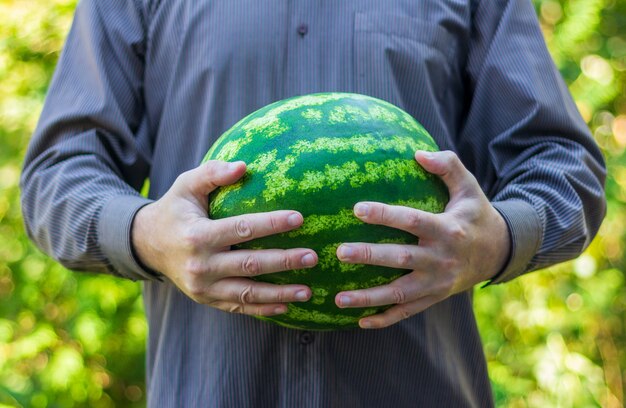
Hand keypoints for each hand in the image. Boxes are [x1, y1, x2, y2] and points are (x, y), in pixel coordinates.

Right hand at [132, 160, 316, 315]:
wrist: (148, 244)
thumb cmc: (175, 209)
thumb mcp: (186, 185)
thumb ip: (212, 173)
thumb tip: (243, 166)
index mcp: (197, 235)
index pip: (241, 229)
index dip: (271, 224)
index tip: (298, 218)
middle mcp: (200, 265)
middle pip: (250, 264)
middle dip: (284, 261)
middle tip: (312, 256)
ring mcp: (203, 287)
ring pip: (247, 292)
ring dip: (280, 293)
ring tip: (308, 291)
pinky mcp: (206, 299)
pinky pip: (238, 306)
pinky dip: (263, 309)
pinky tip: (286, 306)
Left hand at [334, 150, 509, 328]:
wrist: (499, 252)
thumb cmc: (475, 214)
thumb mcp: (469, 187)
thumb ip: (447, 166)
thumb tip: (418, 153)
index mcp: (447, 229)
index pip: (412, 221)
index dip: (385, 215)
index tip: (356, 209)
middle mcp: (442, 258)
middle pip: (401, 259)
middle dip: (369, 256)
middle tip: (339, 252)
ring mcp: (438, 283)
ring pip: (400, 293)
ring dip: (369, 297)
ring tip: (338, 298)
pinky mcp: (435, 297)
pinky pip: (408, 311)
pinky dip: (385, 319)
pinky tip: (360, 321)